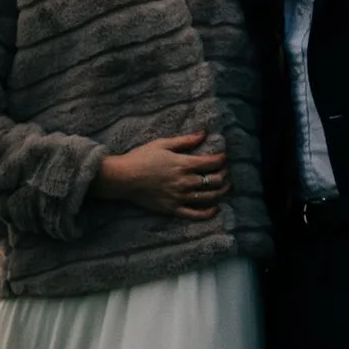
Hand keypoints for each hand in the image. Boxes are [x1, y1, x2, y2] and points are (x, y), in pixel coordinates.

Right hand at [94, 132, 227, 219]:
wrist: (123, 178)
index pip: (212, 163)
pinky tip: (215, 208)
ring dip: (221, 192)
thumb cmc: (141, 158)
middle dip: (224, 175)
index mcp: (184, 164)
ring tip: (225, 187)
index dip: (221, 159)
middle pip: (215, 181)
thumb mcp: (162, 143)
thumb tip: (203, 134)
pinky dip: (208, 212)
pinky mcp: (173, 209)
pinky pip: (195, 214)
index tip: (223, 157)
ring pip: (209, 197)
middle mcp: (185, 182)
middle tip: (225, 171)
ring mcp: (180, 197)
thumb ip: (185, 141)